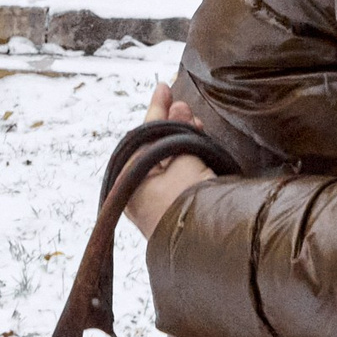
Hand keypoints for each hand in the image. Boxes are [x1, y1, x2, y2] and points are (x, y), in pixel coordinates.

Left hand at [124, 82, 213, 238]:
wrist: (207, 250)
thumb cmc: (187, 203)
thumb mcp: (183, 160)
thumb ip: (180, 133)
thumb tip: (179, 108)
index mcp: (128, 180)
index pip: (143, 136)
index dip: (156, 109)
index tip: (164, 86)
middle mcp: (138, 192)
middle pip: (155, 146)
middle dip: (172, 123)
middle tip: (183, 104)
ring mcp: (158, 204)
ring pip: (170, 160)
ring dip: (184, 138)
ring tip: (196, 121)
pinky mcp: (178, 212)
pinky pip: (180, 175)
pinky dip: (190, 157)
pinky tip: (201, 142)